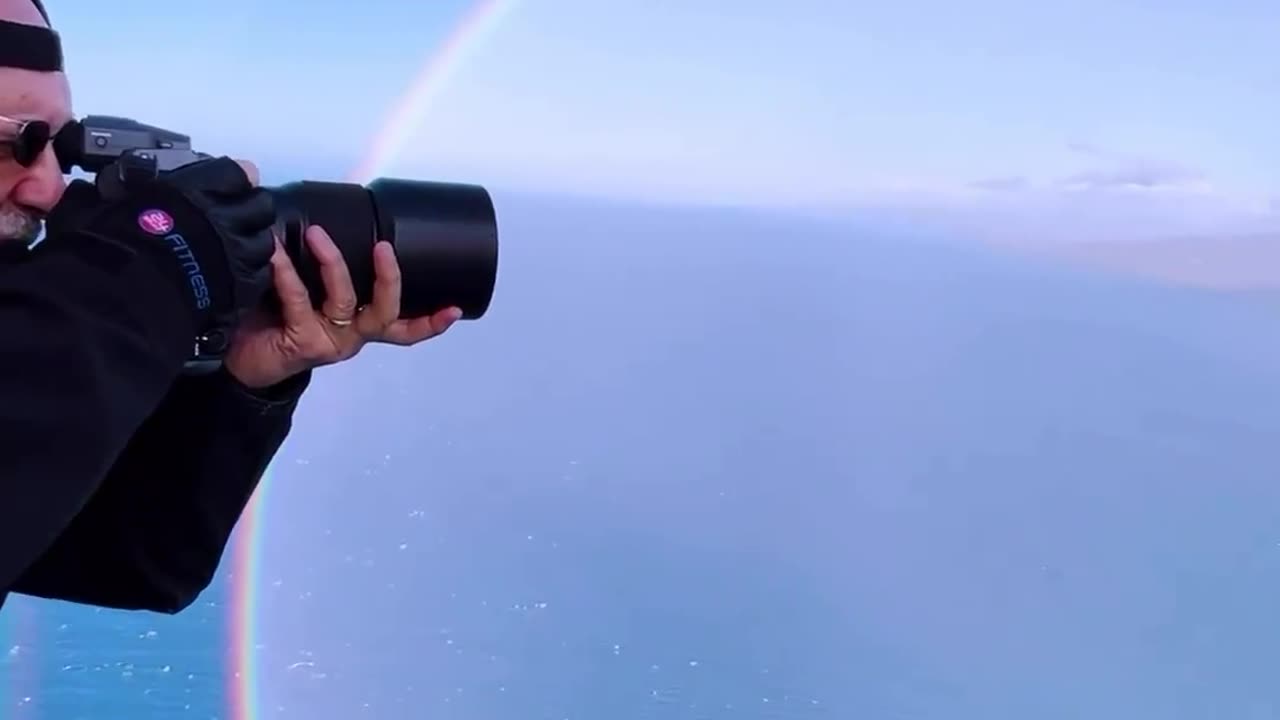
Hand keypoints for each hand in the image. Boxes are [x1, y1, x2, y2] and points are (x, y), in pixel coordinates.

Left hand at [224, 224, 461, 388]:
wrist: (232, 357)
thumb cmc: (268, 318)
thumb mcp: (301, 290)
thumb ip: (314, 264)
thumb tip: (316, 213)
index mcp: (357, 325)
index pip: (403, 326)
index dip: (431, 321)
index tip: (456, 308)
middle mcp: (350, 335)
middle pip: (386, 312)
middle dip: (390, 278)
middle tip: (385, 248)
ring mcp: (330, 341)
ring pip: (346, 300)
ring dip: (333, 262)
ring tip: (317, 234)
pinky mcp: (304, 343)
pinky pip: (301, 301)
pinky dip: (288, 273)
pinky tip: (275, 253)